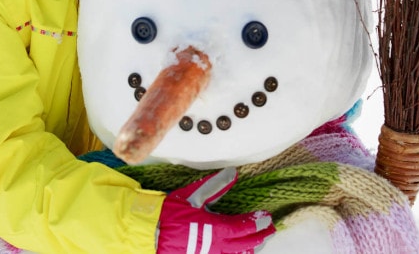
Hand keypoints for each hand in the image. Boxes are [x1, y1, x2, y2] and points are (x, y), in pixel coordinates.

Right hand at [157, 168, 274, 253]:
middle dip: (260, 237)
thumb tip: (233, 172)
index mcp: (214, 230)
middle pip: (246, 245)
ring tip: (259, 241)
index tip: (266, 216)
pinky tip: (238, 251)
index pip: (244, 228)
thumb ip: (215, 185)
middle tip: (270, 229)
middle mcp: (215, 248)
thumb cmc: (168, 214)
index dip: (257, 222)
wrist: (148, 235)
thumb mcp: (192, 196)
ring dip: (250, 248)